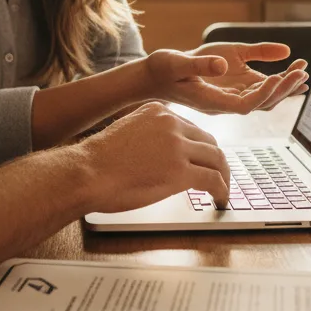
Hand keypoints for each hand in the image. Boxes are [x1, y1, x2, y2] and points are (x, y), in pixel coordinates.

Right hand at [77, 102, 229, 211]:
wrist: (87, 172)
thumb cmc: (98, 160)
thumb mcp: (127, 132)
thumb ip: (148, 135)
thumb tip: (160, 155)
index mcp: (158, 111)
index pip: (191, 128)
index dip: (199, 148)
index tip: (202, 160)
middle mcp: (171, 123)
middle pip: (209, 141)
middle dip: (216, 161)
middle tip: (218, 176)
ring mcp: (177, 146)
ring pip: (216, 159)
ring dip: (223, 176)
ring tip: (223, 191)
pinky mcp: (181, 171)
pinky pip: (213, 179)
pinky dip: (222, 190)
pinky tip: (220, 199)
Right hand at [140, 44, 307, 114]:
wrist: (155, 76)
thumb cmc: (163, 69)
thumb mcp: (178, 62)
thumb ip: (201, 64)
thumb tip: (223, 65)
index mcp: (212, 101)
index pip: (245, 105)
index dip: (264, 95)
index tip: (277, 77)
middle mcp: (224, 102)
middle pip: (261, 103)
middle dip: (283, 88)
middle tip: (301, 71)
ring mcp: (229, 96)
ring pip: (263, 97)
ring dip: (284, 86)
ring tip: (302, 70)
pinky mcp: (232, 87)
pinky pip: (259, 89)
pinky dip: (277, 82)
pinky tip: (292, 72)